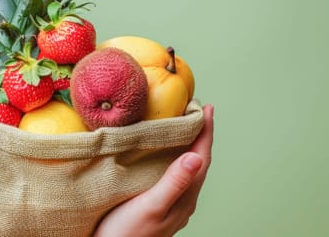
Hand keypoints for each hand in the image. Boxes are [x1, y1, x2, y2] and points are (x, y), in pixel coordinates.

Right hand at [94, 104, 214, 236]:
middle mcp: (183, 200)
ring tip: (183, 126)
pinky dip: (174, 158)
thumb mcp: (150, 206)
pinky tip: (164, 155)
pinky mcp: (159, 205)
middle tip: (196, 110)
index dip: (206, 132)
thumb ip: (174, 182)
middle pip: (198, 161)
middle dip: (199, 135)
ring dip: (188, 145)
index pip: (201, 158)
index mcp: (185, 197)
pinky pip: (175, 175)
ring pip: (186, 168)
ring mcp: (173, 204)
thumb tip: (196, 156)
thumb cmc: (126, 233)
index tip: (206, 108)